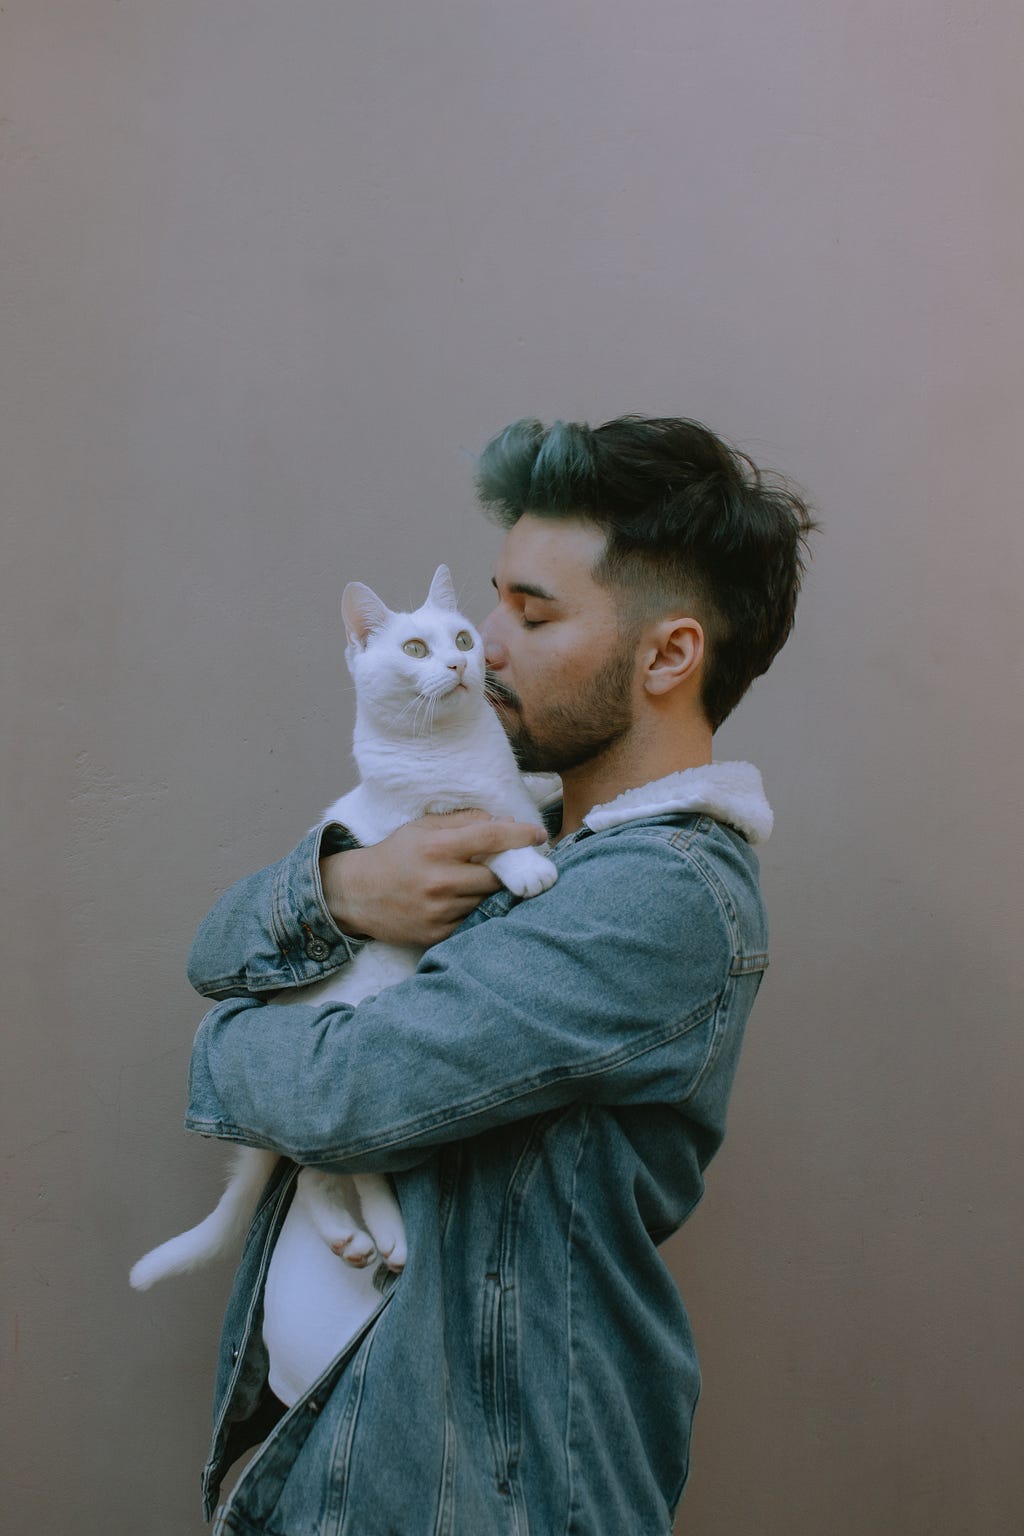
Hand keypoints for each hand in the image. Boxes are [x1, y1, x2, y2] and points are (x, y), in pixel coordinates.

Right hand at [320, 810, 548, 947]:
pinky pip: (472, 922)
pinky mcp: (436, 934)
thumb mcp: (423, 828)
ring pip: (487, 901)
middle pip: (496, 876)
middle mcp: (439, 880)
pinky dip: (476, 911)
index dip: (520, 835)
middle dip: (509, 870)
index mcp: (436, 848)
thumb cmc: (395, 855)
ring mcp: (438, 911)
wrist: (356, 894)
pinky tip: (469, 902)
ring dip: (493, 892)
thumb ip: (464, 822)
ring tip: (486, 883)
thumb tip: (504, 821)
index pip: (491, 838)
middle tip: (516, 865)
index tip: (538, 835)